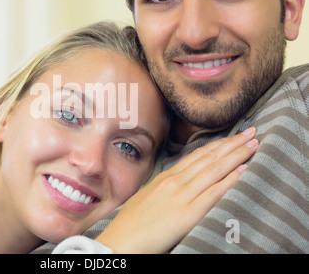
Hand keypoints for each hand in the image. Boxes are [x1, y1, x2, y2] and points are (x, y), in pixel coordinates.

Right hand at [96, 127, 257, 253]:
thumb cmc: (131, 224)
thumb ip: (162, 187)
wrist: (121, 242)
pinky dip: (229, 180)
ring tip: (253, 144)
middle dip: (231, 144)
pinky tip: (243, 170)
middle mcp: (174, 182)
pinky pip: (213, 193)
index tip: (232, 136)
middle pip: (208, 158)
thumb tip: (176, 183)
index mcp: (164, 178)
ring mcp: (180, 196)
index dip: (217, 145)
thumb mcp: (145, 197)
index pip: (196, 156)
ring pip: (213, 170)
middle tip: (251, 132)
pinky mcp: (186, 214)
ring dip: (236, 155)